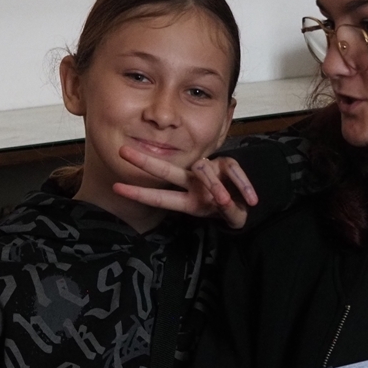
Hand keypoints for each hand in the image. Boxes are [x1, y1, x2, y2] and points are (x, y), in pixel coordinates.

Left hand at [112, 145, 257, 228]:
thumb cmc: (231, 209)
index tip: (117, 188)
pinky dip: (242, 185)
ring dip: (214, 187)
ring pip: (203, 171)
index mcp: (188, 200)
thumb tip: (224, 200)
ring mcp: (208, 171)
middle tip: (123, 153)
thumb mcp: (228, 214)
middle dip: (145, 162)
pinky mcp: (227, 164)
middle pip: (167, 171)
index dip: (139, 193)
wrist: (250, 200)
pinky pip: (233, 171)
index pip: (160, 197)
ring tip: (223, 201)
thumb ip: (227, 210)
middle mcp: (193, 183)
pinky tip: (250, 197)